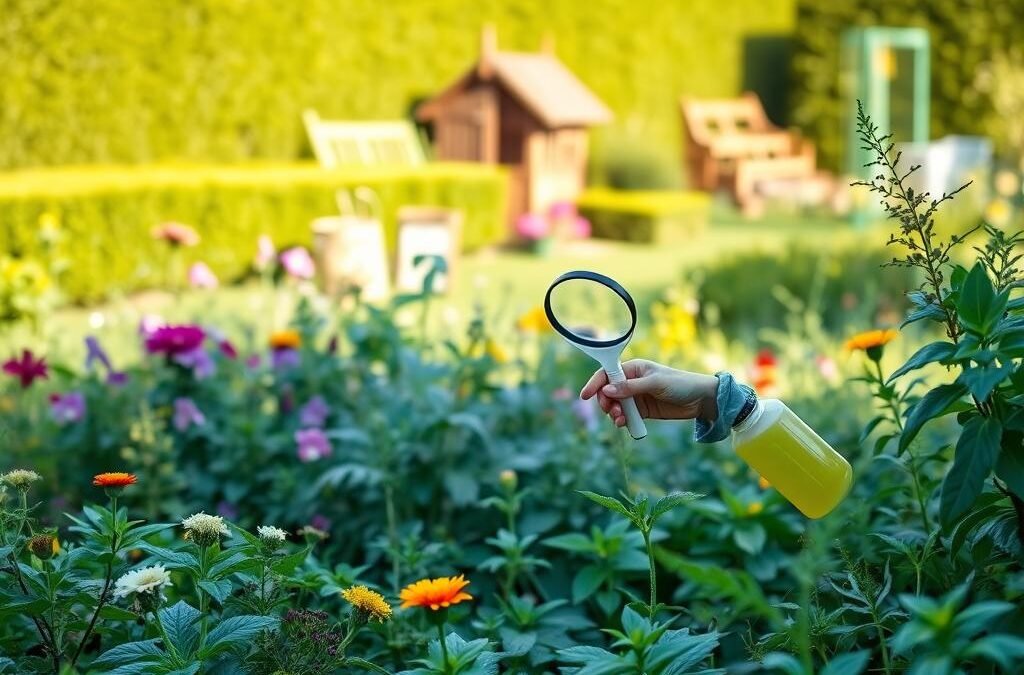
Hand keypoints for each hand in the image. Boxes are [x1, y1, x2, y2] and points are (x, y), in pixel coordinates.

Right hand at [579, 359, 718, 428]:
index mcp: (633, 368)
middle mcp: (631, 382)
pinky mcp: (642, 411)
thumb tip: (608, 391)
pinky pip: (625, 417)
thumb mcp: (655, 383)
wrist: (701, 400)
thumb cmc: (680, 384)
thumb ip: (631, 387)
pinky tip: (625, 424)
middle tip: (612, 412)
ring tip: (620, 420)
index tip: (585, 395)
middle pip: (607, 392)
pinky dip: (622, 421)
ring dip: (613, 414)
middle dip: (606, 403)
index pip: (607, 374)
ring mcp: (636, 397)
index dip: (595, 383)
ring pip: (615, 406)